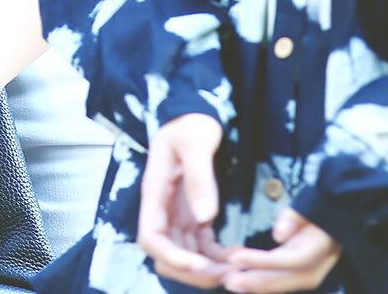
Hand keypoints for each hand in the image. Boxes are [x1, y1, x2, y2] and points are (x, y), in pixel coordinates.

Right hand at [138, 114, 228, 287]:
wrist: (194, 114)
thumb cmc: (190, 122)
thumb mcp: (195, 141)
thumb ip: (199, 176)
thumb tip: (205, 215)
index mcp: (155, 191)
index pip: (151, 237)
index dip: (171, 257)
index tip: (200, 265)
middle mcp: (163, 208)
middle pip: (166, 255)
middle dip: (193, 271)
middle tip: (226, 273)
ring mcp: (177, 214)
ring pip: (185, 255)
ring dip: (206, 268)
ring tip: (236, 269)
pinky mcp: (193, 215)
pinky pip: (200, 246)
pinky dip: (215, 257)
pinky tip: (235, 255)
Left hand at [222, 209, 340, 292]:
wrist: (343, 217)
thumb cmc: (322, 209)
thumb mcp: (312, 206)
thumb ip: (295, 217)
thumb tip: (278, 234)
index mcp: (315, 252)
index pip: (282, 261)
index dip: (258, 261)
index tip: (234, 258)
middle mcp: (313, 270)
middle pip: (280, 280)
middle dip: (252, 282)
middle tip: (226, 280)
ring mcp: (309, 276)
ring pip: (280, 285)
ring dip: (255, 286)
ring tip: (230, 283)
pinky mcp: (303, 276)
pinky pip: (281, 282)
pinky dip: (263, 284)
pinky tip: (246, 283)